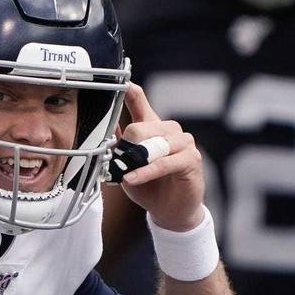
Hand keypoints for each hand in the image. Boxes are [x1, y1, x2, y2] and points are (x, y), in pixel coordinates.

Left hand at [118, 83, 205, 231]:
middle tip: (119, 163)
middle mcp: (169, 130)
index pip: (140, 102)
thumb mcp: (126, 165)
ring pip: (153, 144)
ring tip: (125, 174)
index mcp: (153, 127)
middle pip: (141, 127)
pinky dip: (146, 172)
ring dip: (136, 161)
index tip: (120, 82)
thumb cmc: (149, 186)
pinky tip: (133, 178)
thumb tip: (103, 130)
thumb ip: (118, 146)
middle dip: (127, 147)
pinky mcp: (191, 159)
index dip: (129, 92)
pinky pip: (164, 162)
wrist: (170, 211)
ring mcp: (183, 142)